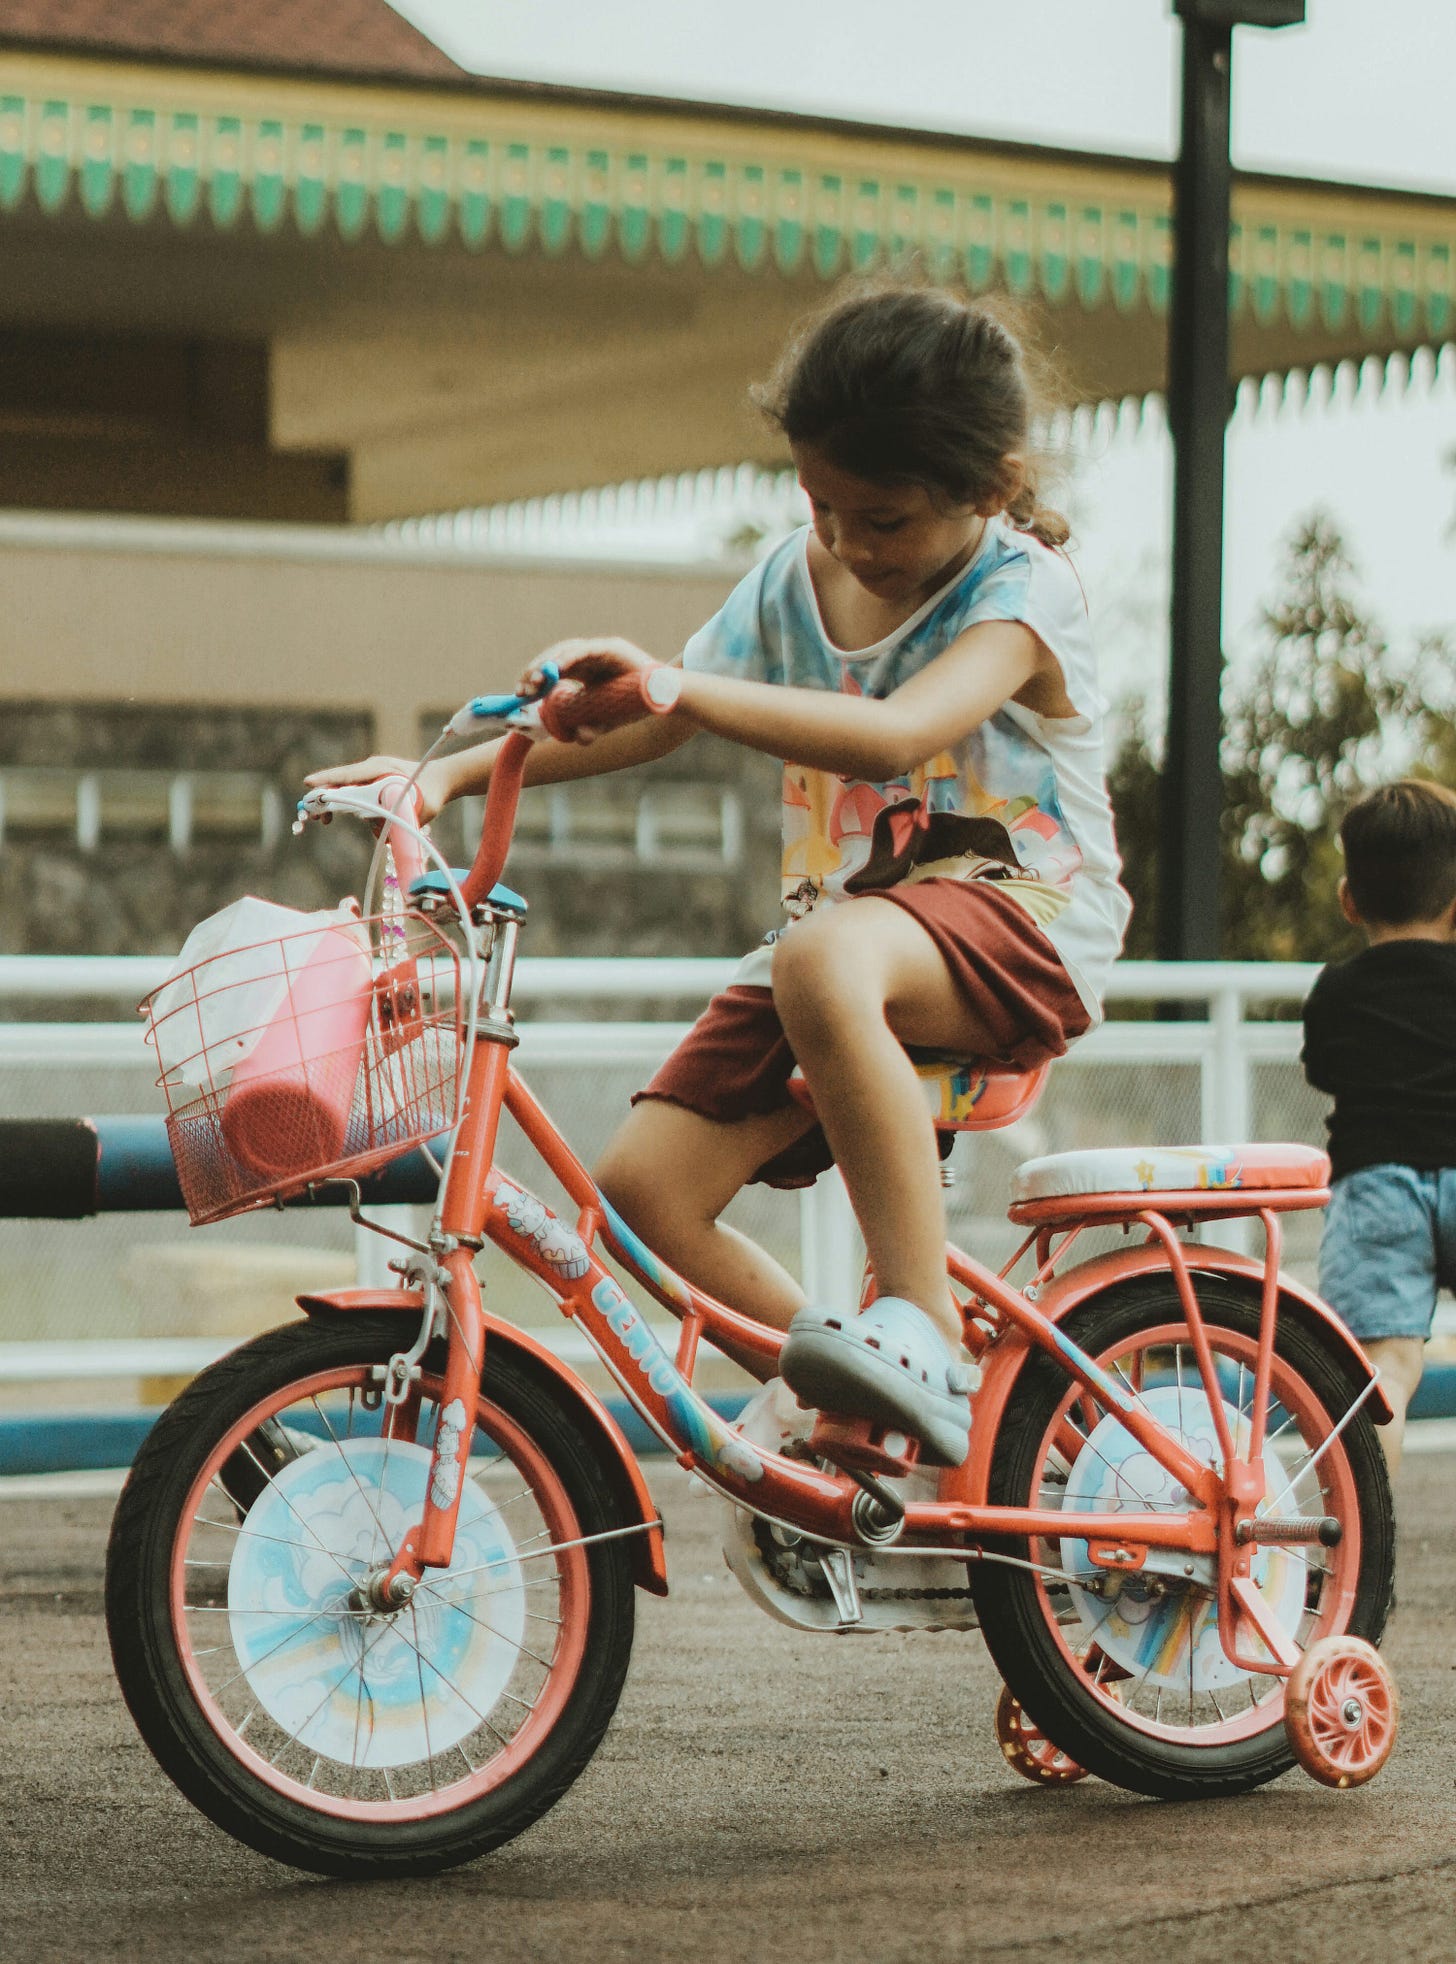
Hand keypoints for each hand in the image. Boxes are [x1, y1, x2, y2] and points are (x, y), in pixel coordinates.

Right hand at [302, 756, 453, 823]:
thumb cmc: (432, 791)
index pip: (349, 775)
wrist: (442, 779)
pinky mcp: (372, 786)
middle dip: (324, 798)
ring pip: (345, 790)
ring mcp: (371, 777)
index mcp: (379, 769)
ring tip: (325, 820)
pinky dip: (348, 807)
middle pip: (341, 783)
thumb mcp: (420, 806)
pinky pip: (355, 796)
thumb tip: (384, 836)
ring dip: (335, 805)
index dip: (328, 781)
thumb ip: (401, 818)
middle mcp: (371, 770)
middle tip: (314, 816)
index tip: (309, 785)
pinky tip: (346, 818)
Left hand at [521, 639, 678, 744]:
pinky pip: (586, 650)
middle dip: (536, 671)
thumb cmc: (636, 707)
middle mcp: (590, 658)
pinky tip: (558, 669)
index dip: (535, 679)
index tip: (520, 693)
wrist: (664, 700)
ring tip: (536, 681)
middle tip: (523, 688)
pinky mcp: (612, 648)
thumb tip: (577, 737)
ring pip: (566, 650)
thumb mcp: (605, 722)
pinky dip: (570, 657)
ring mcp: (600, 651)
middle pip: (554, 658)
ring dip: (548, 664)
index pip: (552, 670)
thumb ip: (589, 730)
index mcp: (585, 671)